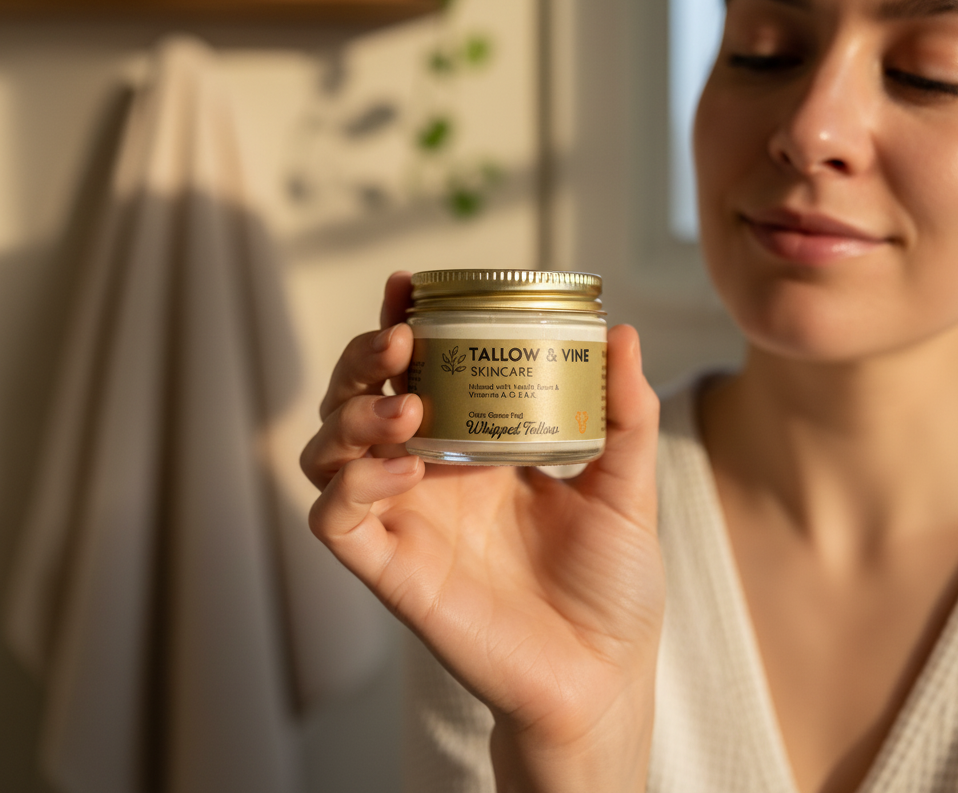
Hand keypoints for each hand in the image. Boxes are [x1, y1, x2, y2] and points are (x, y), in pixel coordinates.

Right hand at [301, 271, 664, 791]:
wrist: (604, 674)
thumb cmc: (612, 583)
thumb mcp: (627, 484)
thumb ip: (622, 412)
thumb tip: (623, 333)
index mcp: (475, 446)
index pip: (417, 372)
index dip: (400, 324)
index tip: (407, 286)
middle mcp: (430, 476)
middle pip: (356, 399)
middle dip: (361, 361)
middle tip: (398, 342)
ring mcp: (405, 521)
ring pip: (327, 452)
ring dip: (350, 415)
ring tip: (407, 411)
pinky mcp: (391, 570)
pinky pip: (334, 518)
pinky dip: (352, 483)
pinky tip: (404, 470)